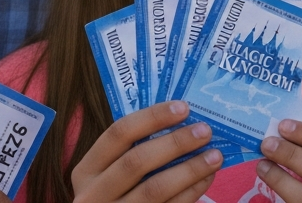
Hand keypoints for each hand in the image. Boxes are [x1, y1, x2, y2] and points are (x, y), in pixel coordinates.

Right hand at [70, 100, 222, 202]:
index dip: (152, 117)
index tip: (183, 107)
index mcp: (86, 171)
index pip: (118, 133)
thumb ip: (131, 152)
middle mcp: (94, 194)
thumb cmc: (113, 196)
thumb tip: (179, 122)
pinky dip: (191, 192)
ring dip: (190, 169)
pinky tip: (206, 179)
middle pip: (137, 161)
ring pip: (155, 188)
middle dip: (175, 143)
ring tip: (215, 155)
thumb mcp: (108, 175)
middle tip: (204, 131)